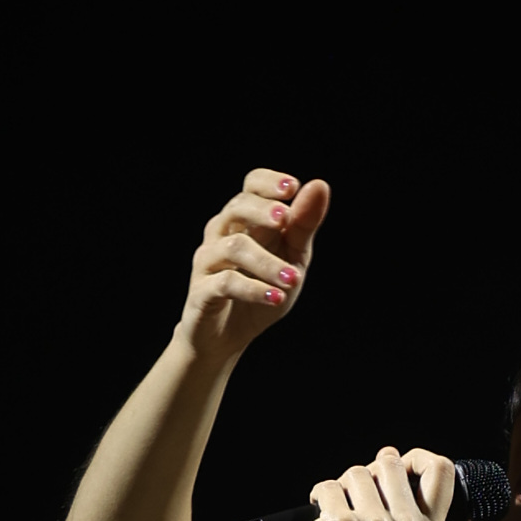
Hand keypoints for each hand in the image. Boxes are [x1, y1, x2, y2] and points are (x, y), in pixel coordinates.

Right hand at [178, 169, 328, 359]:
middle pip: (236, 208)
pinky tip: (276, 298)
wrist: (227, 336)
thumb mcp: (291, 257)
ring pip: (234, 247)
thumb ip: (303, 225)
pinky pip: (226, 283)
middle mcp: (221, 233)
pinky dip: (254, 289)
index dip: (268, 183)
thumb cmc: (261, 288)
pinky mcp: (201, 291)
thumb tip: (319, 185)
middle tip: (285, 219)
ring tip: (294, 279)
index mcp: (244, 220)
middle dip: (261, 211)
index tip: (291, 188)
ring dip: (267, 262)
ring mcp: (208, 261)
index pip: (251, 186)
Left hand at [277, 446, 457, 520]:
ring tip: (338, 516)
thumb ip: (405, 504)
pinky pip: (328, 486)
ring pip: (356, 472)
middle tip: (355, 500)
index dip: (417, 458)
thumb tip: (390, 453)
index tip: (397, 465)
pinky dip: (318, 497)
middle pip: (390, 464)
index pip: (441, 470)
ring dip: (341, 488)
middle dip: (368, 475)